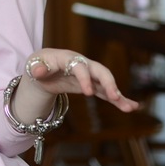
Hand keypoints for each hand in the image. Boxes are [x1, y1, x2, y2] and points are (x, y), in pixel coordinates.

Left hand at [23, 48, 138, 112]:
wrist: (43, 68)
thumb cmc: (39, 64)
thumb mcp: (34, 65)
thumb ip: (37, 68)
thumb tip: (38, 71)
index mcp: (68, 58)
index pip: (79, 66)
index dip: (85, 78)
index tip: (88, 93)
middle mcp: (82, 64)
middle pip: (99, 71)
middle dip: (108, 83)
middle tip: (114, 96)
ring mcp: (89, 75)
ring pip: (106, 82)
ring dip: (118, 94)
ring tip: (130, 107)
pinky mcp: (92, 85)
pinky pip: (106, 92)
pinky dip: (118, 99)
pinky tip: (131, 107)